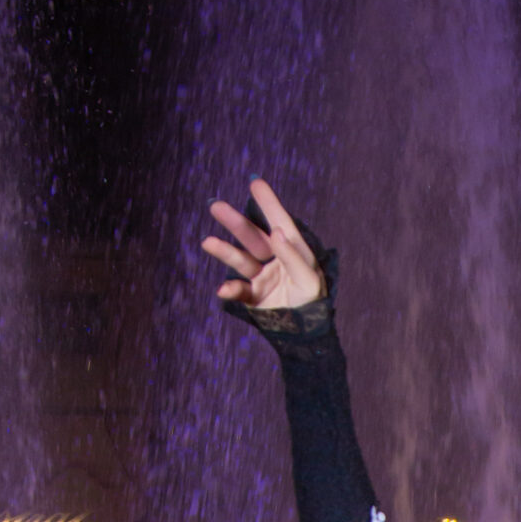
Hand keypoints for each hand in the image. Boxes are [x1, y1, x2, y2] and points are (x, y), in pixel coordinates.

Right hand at [202, 176, 325, 310]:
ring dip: (224, 251)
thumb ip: (293, 256)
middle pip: (253, 238)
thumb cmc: (313, 304)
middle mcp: (275, 261)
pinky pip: (239, 291)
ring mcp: (263, 278)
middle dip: (235, 223)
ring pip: (240, 260)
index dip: (269, 204)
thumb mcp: (308, 278)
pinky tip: (224, 290)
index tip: (255, 183)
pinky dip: (231, 290)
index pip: (280, 223)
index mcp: (293, 252)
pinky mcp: (254, 298)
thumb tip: (277, 232)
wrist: (306, 338)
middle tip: (216, 207)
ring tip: (207, 242)